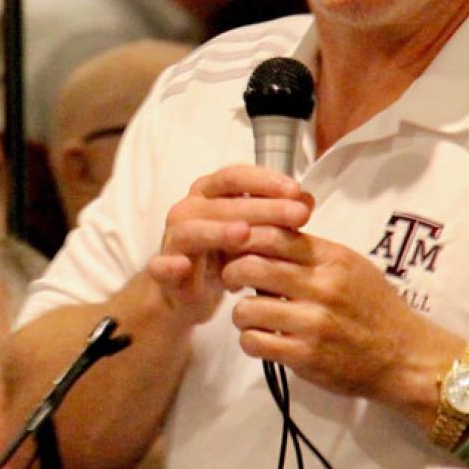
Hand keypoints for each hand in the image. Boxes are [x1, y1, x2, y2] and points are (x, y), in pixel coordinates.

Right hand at [145, 165, 312, 324]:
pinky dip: (169, 264)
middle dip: (263, 207)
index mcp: (210, 193)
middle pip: (224, 203)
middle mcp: (189, 209)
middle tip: (298, 215)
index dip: (266, 181)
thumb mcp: (253, 233)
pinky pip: (161, 264)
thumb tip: (307, 200)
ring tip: (244, 234)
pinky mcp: (162, 268)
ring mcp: (173, 238)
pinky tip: (182, 265)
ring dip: (217, 231)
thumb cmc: (223, 254)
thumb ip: (276, 215)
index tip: (297, 190)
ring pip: (193, 230)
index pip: (236, 176)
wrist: (187, 292)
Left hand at [227, 231, 458, 410]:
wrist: (405, 357)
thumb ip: (310, 252)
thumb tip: (262, 235)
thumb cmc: (374, 307)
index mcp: (332, 259)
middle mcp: (322, 287)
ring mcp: (313, 323)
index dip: (244, 238)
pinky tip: (262, 338)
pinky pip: (254, 342)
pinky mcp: (305, 356)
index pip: (273, 234)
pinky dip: (250, 340)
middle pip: (250, 266)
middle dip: (231, 272)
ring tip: (252, 316)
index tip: (238, 248)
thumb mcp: (351, 266)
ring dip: (241, 313)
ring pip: (246, 308)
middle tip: (233, 281)